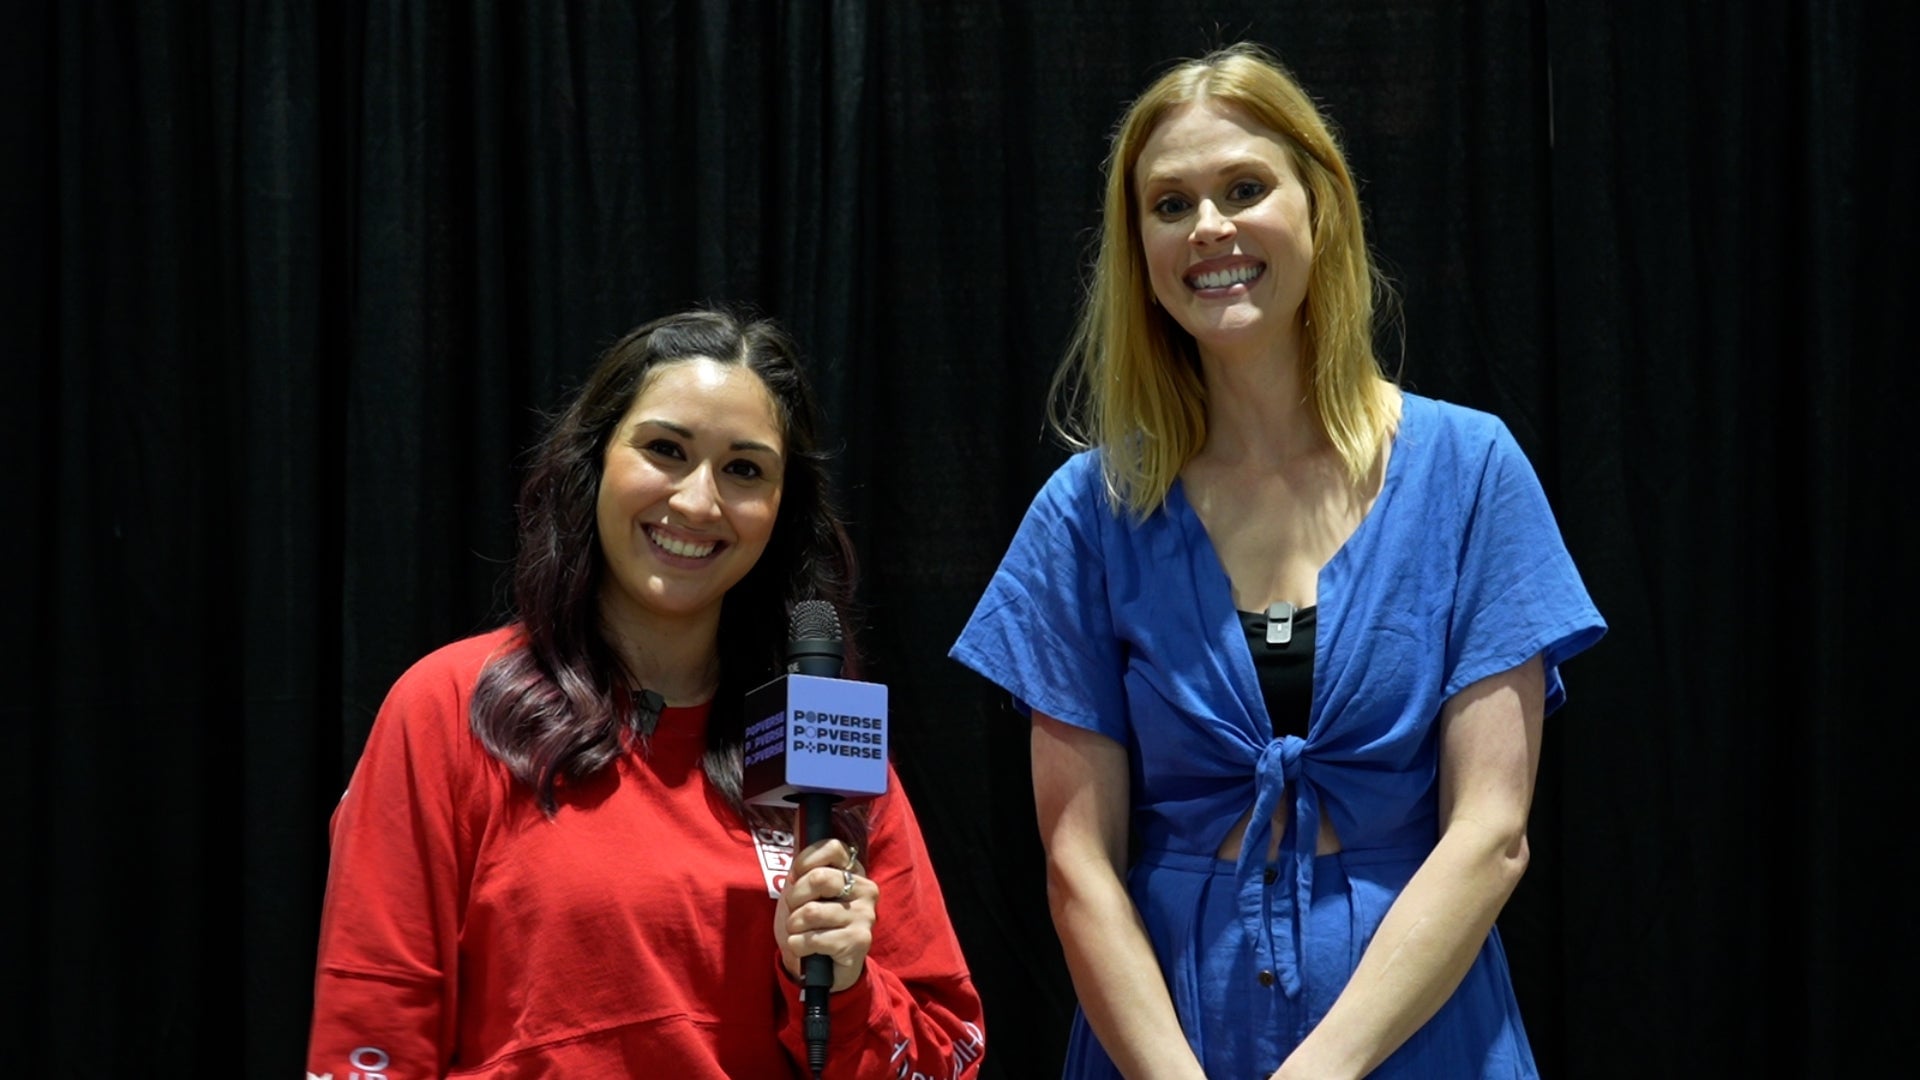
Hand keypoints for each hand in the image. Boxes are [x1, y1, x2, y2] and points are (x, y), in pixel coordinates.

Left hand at [775, 838, 874, 992]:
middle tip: (795, 912)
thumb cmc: (812, 925)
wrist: (824, 970)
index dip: (804, 861)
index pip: (832, 847)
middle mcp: (866, 889)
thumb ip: (805, 860)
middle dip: (794, 898)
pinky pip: (814, 939)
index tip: (796, 877)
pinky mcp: (859, 942)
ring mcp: (865, 916)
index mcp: (854, 871)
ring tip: (800, 933)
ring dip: (794, 927)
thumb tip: (800, 818)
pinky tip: (805, 949)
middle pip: (819, 878)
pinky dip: (798, 945)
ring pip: (811, 912)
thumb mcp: (805, 890)